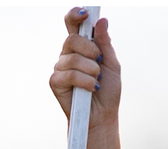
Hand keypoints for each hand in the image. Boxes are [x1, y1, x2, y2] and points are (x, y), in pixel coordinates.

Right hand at [48, 10, 116, 124]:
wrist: (102, 116)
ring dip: (91, 71)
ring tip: (97, 82)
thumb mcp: (112, 64)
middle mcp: (68, 54)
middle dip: (90, 50)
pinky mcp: (55, 82)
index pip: (72, 24)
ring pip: (73, 59)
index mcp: (81, 46)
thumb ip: (105, 44)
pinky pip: (69, 74)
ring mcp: (60, 67)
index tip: (85, 14)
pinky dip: (85, 82)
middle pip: (72, 39)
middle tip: (99, 62)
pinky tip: (91, 89)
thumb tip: (101, 20)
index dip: (75, 15)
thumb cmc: (107, 91)